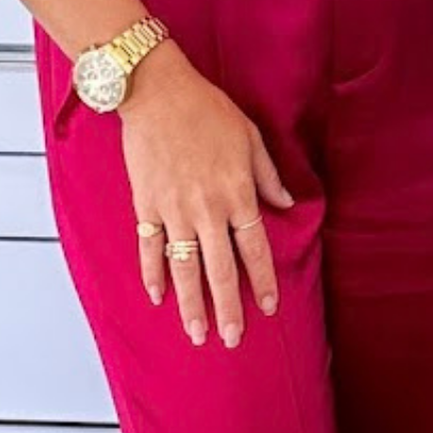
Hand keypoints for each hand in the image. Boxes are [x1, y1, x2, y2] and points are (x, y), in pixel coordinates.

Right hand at [119, 43, 293, 348]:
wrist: (158, 92)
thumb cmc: (208, 109)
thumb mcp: (250, 136)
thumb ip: (268, 176)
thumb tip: (286, 204)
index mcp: (236, 191)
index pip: (254, 247)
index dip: (262, 279)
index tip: (268, 307)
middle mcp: (207, 208)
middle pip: (219, 268)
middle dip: (227, 307)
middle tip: (231, 339)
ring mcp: (173, 210)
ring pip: (184, 268)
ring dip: (191, 304)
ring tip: (197, 334)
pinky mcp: (146, 205)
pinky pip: (149, 248)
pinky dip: (152, 274)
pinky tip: (158, 298)